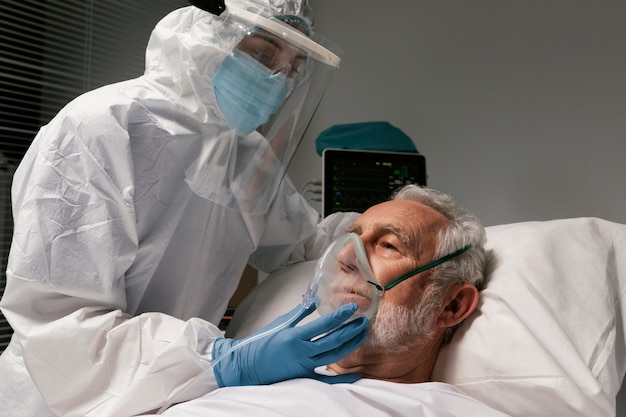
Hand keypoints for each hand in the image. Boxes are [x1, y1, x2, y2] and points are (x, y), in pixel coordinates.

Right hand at [212, 302, 367, 386]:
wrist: (247, 365)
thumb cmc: (261, 342)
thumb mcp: (281, 323)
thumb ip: (300, 312)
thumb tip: (314, 298)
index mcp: (294, 336)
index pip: (324, 324)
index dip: (341, 316)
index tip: (353, 308)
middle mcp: (301, 352)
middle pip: (333, 341)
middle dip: (351, 330)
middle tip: (364, 321)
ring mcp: (303, 365)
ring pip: (333, 356)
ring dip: (350, 345)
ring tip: (361, 335)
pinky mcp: (303, 376)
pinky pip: (326, 379)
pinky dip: (341, 378)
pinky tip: (356, 374)